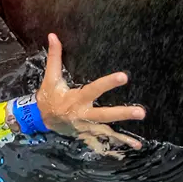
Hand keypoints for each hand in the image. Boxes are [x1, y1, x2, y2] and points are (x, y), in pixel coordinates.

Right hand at [35, 34, 144, 154]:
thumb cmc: (49, 96)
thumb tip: (52, 35)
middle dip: (122, 114)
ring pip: (106, 132)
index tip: (124, 76)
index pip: (94, 89)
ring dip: (122, 137)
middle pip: (105, 115)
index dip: (108, 83)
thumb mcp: (50, 78)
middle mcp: (83, 115)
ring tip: (138, 142)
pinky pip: (104, 142)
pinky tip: (133, 146)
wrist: (41, 120)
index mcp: (76, 99)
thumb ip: (54, 56)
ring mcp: (86, 127)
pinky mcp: (88, 135)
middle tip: (141, 112)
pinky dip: (117, 146)